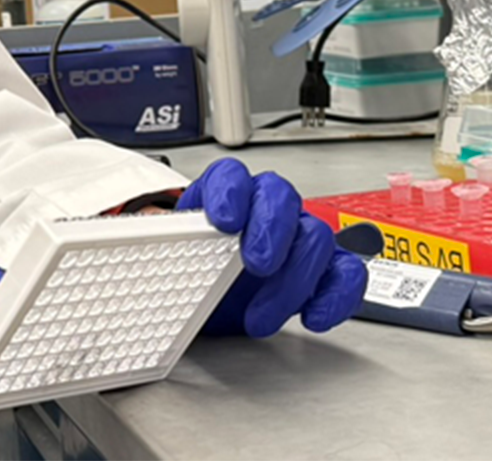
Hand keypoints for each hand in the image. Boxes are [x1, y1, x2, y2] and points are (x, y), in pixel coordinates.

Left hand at [177, 159, 367, 337]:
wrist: (213, 303)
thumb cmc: (197, 274)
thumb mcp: (176, 261)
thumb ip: (171, 251)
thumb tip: (145, 254)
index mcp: (224, 197)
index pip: (231, 175)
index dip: (230, 192)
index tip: (224, 220)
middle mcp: (265, 209)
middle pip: (282, 197)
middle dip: (270, 231)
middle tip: (256, 264)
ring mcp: (299, 238)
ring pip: (316, 236)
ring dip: (292, 279)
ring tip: (261, 316)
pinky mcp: (324, 271)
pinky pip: (346, 273)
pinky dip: (334, 295)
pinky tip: (312, 316)